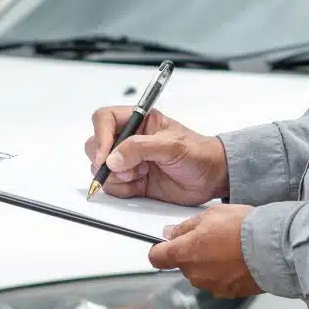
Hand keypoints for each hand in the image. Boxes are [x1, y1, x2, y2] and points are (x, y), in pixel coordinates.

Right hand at [84, 106, 228, 205]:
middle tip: (125, 169)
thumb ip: (140, 148)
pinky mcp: (133, 181)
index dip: (101, 136)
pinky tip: (141, 185)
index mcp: (139, 121)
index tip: (106, 156)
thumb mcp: (172, 146)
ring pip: (101, 168)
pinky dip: (122, 189)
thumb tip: (113, 158)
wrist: (212, 178)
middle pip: (95, 145)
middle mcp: (130, 139)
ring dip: (116, 176)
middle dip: (105, 161)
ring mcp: (129, 161)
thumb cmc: (199, 154)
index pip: (105, 119)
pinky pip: (112, 186)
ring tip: (140, 175)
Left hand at [148, 205, 263, 298]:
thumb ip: (186, 227)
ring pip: (202, 274)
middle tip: (211, 237)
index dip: (160, 250)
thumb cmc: (243, 229)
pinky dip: (225, 273)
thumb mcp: (210, 215)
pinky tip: (238, 260)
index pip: (157, 257)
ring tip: (229, 247)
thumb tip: (171, 232)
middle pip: (183, 265)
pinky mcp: (229, 293)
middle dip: (192, 253)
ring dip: (210, 263)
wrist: (272, 248)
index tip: (164, 245)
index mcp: (184, 253)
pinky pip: (220, 282)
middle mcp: (194, 274)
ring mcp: (212, 286)